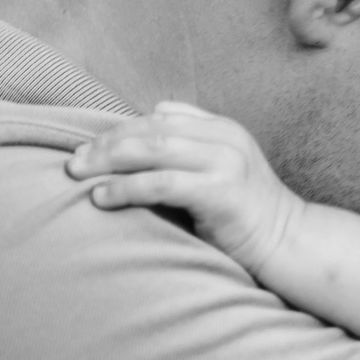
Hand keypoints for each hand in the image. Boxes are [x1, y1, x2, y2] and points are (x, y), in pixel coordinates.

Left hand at [66, 101, 303, 273]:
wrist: (286, 242)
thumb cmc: (242, 215)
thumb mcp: (219, 169)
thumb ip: (188, 150)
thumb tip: (138, 135)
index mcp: (223, 128)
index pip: (160, 116)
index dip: (120, 128)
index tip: (90, 146)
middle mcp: (225, 138)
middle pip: (150, 129)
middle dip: (106, 143)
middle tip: (73, 161)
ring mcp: (225, 162)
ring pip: (152, 151)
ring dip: (108, 161)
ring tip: (79, 175)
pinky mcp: (220, 191)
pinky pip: (160, 184)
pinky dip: (125, 189)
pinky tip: (102, 198)